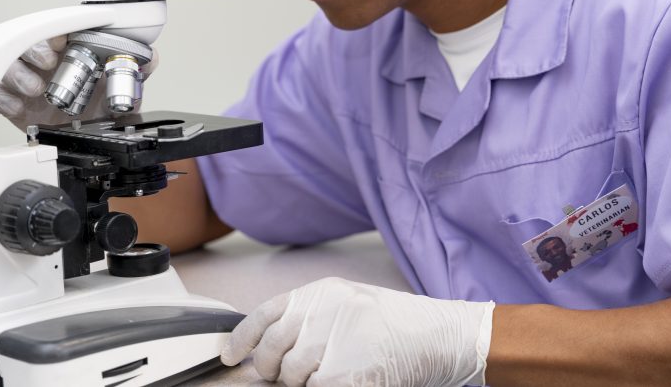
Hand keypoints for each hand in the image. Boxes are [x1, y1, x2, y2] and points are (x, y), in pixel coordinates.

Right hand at [0, 35, 157, 129]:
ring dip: (19, 75)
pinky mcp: (4, 98)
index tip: (60, 40)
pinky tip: (18, 107)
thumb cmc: (88, 106)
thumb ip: (135, 73)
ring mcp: (19, 78)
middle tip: (49, 61)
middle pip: (24, 41)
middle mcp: (39, 61)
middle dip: (35, 49)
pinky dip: (3, 98)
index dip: (53, 31)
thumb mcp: (114, 90)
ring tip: (36, 89)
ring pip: (5, 64)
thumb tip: (152, 59)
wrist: (69, 139)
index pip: (53, 30)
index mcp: (64, 51)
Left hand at [221, 277, 494, 386]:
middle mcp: (323, 312)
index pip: (266, 313)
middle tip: (291, 375)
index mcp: (322, 293)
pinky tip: (347, 379)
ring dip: (307, 383)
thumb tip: (270, 348)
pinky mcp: (345, 375)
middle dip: (274, 370)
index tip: (230, 355)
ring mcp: (333, 343)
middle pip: (273, 351)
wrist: (440, 336)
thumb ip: (311, 319)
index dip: (243, 338)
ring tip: (334, 373)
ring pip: (293, 377)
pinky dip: (325, 386)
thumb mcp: (349, 306)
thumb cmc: (397, 325)